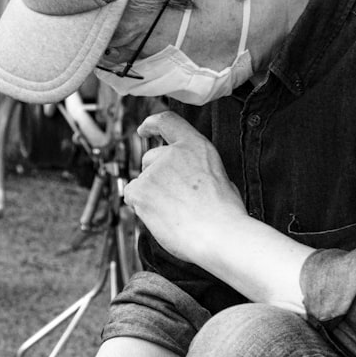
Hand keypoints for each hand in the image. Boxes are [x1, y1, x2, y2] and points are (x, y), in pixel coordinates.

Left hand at [124, 110, 245, 265]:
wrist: (220, 234)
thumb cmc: (224, 214)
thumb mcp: (218, 175)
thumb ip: (194, 166)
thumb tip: (179, 174)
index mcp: (196, 146)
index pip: (168, 122)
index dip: (152, 123)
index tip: (144, 129)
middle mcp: (172, 153)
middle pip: (150, 158)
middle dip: (155, 176)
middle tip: (172, 198)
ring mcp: (154, 171)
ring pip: (141, 180)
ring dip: (150, 194)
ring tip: (173, 211)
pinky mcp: (140, 189)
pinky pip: (131, 195)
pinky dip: (140, 205)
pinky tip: (159, 215)